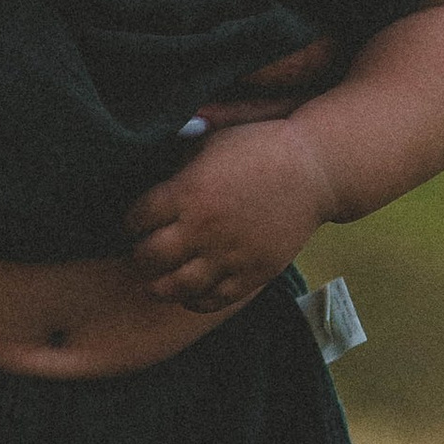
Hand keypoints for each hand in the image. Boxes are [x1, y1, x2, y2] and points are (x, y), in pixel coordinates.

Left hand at [124, 116, 335, 315]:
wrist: (314, 169)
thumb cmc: (258, 147)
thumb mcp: (210, 141)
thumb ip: (175, 159)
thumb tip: (145, 166)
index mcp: (188, 192)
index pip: (136, 219)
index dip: (129, 223)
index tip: (132, 224)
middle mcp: (204, 227)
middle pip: (149, 257)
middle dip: (139, 256)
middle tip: (141, 254)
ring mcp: (229, 254)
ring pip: (178, 286)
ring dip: (160, 287)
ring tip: (155, 283)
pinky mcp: (253, 273)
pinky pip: (215, 299)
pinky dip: (196, 301)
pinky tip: (190, 294)